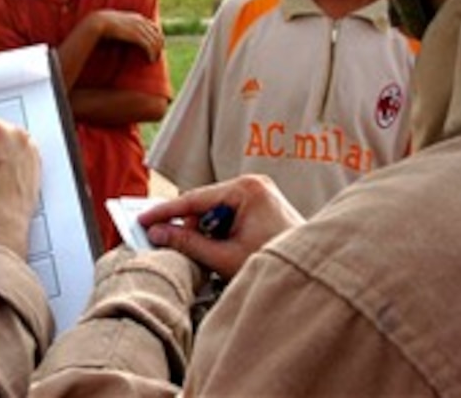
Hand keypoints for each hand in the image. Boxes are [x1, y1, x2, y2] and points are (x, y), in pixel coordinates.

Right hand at [94, 10, 163, 61]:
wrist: (100, 21)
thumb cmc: (106, 24)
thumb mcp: (119, 22)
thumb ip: (126, 26)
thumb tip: (126, 33)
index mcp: (138, 17)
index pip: (155, 27)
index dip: (158, 37)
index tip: (157, 46)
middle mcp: (141, 22)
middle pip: (157, 35)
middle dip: (159, 46)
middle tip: (157, 56)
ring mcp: (139, 28)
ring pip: (155, 41)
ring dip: (156, 52)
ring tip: (153, 60)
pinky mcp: (136, 36)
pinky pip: (149, 46)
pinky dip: (152, 54)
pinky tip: (150, 60)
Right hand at [138, 175, 303, 280]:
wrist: (317, 276)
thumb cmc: (277, 264)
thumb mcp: (224, 258)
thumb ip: (188, 243)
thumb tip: (157, 234)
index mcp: (246, 190)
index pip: (193, 199)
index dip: (165, 212)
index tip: (142, 220)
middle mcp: (254, 184)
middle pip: (204, 204)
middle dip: (191, 228)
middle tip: (175, 248)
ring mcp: (261, 193)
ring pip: (216, 211)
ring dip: (208, 233)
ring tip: (215, 257)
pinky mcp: (264, 205)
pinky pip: (230, 214)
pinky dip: (221, 233)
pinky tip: (225, 251)